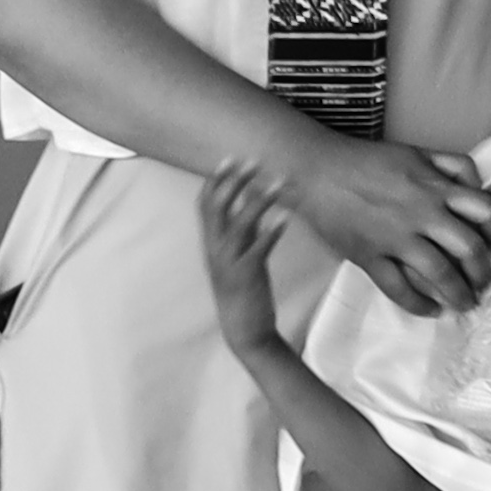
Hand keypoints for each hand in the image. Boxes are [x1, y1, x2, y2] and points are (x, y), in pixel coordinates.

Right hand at [194, 166, 300, 358]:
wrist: (244, 330)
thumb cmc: (244, 291)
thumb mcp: (241, 257)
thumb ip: (244, 232)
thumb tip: (251, 204)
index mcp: (211, 245)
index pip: (205, 207)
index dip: (215, 182)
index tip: (229, 159)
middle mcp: (214, 251)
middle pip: (217, 209)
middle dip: (233, 183)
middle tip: (251, 160)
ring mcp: (228, 263)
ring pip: (238, 225)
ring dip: (258, 201)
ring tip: (279, 182)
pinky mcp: (246, 276)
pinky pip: (257, 250)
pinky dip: (270, 233)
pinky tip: (284, 218)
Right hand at [267, 125, 490, 321]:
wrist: (316, 171)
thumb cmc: (367, 161)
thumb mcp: (419, 153)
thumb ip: (453, 167)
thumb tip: (481, 186)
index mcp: (437, 188)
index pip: (486, 211)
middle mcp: (422, 214)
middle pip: (469, 249)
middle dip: (484, 271)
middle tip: (485, 282)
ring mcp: (395, 238)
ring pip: (439, 273)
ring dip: (458, 294)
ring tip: (465, 304)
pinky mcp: (369, 256)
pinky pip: (398, 288)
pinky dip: (418, 305)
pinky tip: (430, 311)